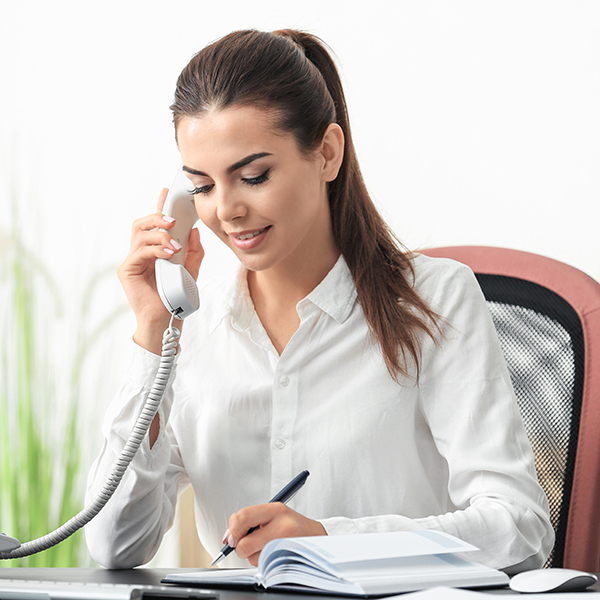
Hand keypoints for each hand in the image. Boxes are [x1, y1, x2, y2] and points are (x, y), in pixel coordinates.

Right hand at [117, 188, 203, 352]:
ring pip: (139, 235)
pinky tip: (169, 253)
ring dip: (159, 234)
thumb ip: (194, 252)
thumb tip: (194, 233)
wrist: (167, 322)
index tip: (166, 195)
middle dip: (157, 217)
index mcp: (153, 252)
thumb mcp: (191, 271)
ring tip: (175, 244)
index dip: (158, 208)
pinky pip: (139, 252)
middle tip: (173, 220)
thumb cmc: (176, 298)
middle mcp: (139, 254)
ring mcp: (131, 262)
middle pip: (141, 224)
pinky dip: (156, 249)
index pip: (153, 225)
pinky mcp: (127, 272)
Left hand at [224, 503, 326, 565]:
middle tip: (250, 544)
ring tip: (269, 546)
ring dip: (255, 556)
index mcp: (275, 509)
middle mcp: (282, 524)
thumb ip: (250, 520)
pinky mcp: (287, 558)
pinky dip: (264, 562)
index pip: (244, 516)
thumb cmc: (292, 526)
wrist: (317, 538)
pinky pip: (263, 565)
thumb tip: (229, 538)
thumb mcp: (273, 514)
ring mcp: (286, 542)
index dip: (233, 530)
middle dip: (242, 548)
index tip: (231, 538)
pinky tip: (274, 554)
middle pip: (245, 543)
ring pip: (252, 557)